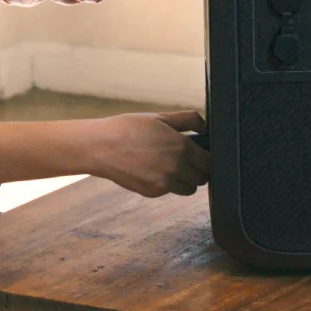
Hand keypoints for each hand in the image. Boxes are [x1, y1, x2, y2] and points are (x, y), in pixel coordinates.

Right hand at [90, 110, 210, 197]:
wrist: (101, 147)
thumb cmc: (130, 128)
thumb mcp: (161, 117)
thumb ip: (188, 119)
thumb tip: (206, 127)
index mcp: (182, 147)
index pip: (209, 161)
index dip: (207, 158)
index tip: (201, 154)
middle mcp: (177, 168)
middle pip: (202, 178)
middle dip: (198, 170)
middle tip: (188, 161)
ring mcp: (165, 183)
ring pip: (189, 189)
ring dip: (185, 180)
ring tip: (172, 166)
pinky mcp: (153, 192)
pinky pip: (170, 191)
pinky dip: (167, 183)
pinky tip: (154, 170)